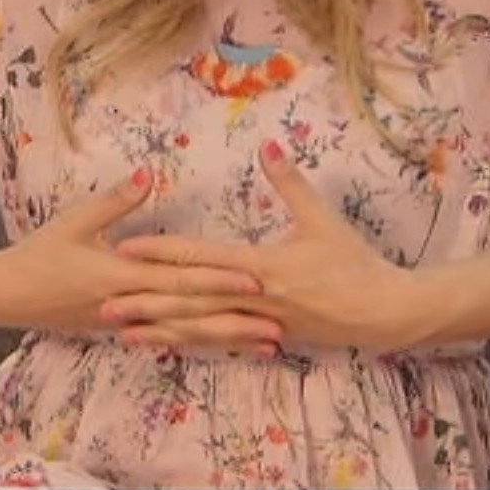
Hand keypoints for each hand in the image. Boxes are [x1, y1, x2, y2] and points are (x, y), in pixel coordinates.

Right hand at [0, 167, 280, 348]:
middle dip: (237, 318)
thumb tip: (147, 173)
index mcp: (121, 275)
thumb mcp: (72, 221)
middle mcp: (131, 304)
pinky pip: (170, 337)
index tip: (256, 279)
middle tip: (281, 323)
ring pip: (187, 332)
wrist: (7, 296)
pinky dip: (201, 342)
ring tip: (268, 343)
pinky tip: (227, 346)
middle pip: (192, 313)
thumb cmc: (38, 253)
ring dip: (228, 338)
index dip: (218, 278)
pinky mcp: (124, 331)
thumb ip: (113, 201)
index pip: (178, 278)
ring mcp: (129, 323)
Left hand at [113, 141, 432, 354]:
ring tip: (123, 332)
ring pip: (201, 329)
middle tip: (103, 304)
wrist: (387, 314)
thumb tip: (268, 145)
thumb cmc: (355, 263)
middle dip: (146, 303)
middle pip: (190, 302)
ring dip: (160, 330)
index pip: (200, 259)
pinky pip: (221, 342)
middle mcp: (253, 300)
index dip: (159, 254)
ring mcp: (258, 324)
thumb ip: (290, 183)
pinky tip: (167, 344)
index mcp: (261, 268)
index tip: (123, 250)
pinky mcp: (266, 338)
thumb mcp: (322, 219)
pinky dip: (192, 343)